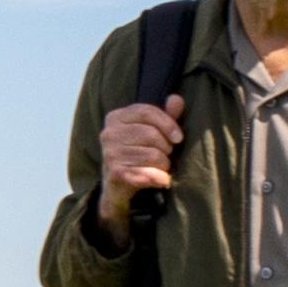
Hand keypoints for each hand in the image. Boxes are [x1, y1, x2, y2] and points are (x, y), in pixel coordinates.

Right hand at [95, 91, 187, 236]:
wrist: (118, 187)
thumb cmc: (139, 154)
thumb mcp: (152, 132)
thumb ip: (165, 116)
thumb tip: (176, 99)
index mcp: (116, 117)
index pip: (147, 111)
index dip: (168, 123)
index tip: (179, 138)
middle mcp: (109, 134)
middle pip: (152, 134)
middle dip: (167, 147)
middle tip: (166, 156)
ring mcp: (110, 154)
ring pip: (154, 155)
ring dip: (164, 164)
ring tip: (161, 167)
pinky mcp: (116, 173)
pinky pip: (149, 173)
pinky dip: (161, 178)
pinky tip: (161, 180)